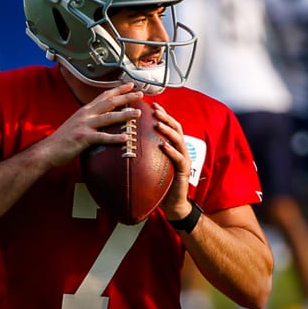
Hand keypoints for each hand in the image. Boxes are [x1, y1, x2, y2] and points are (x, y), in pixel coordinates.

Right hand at [38, 83, 143, 168]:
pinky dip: (114, 137)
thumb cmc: (64, 140)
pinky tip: (125, 137)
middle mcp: (86, 115)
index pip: (104, 96)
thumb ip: (91, 120)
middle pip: (109, 102)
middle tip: (140, 94)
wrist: (48, 150)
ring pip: (108, 117)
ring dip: (124, 114)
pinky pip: (102, 137)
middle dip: (126, 97)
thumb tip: (104, 120)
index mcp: (85, 111)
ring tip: (138, 113)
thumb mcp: (78, 124)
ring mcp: (84, 126)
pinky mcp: (83, 138)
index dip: (118, 89)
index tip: (130, 85)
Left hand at [150, 100, 193, 219]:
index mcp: (173, 146)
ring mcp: (184, 159)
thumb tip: (123, 144)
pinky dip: (171, 151)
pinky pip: (178, 158)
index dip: (162, 114)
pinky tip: (163, 146)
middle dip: (166, 117)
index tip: (151, 104)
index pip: (169, 125)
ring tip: (158, 123)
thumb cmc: (160, 183)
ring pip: (178, 139)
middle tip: (155, 109)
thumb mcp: (151, 165)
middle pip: (176, 127)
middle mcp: (180, 149)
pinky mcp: (184, 170)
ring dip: (168, 130)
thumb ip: (144, 154)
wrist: (172, 203)